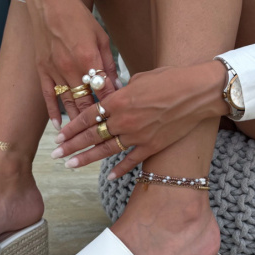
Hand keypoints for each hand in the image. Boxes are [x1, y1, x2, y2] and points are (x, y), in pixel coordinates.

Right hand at [24, 0, 120, 127]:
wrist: (49, 3)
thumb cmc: (78, 18)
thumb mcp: (101, 37)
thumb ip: (109, 64)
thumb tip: (117, 87)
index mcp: (89, 58)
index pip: (103, 90)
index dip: (111, 106)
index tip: (116, 121)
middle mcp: (71, 67)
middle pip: (86, 102)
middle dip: (94, 121)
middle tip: (100, 137)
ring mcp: (55, 71)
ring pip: (68, 103)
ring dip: (75, 123)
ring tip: (81, 139)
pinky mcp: (43, 71)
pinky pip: (48, 97)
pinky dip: (53, 113)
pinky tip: (58, 126)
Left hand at [51, 61, 228, 177]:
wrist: (199, 92)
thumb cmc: (170, 78)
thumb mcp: (140, 79)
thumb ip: (120, 92)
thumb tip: (110, 97)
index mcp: (119, 100)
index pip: (88, 116)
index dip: (72, 127)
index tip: (59, 136)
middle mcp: (124, 120)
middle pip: (91, 136)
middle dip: (71, 146)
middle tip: (55, 155)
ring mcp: (138, 136)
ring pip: (105, 150)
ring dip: (86, 159)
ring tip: (70, 165)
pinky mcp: (152, 146)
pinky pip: (131, 161)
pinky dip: (119, 169)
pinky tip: (108, 176)